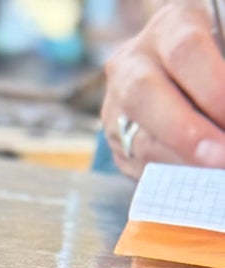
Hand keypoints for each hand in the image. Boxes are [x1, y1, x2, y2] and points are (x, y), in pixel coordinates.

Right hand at [102, 0, 224, 177]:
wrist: (182, 71)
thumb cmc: (218, 56)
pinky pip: (139, 166)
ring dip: (183, 163)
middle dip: (188, 133)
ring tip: (216, 174)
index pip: (186, 52)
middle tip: (223, 160)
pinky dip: (172, 178)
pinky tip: (199, 180)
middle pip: (144, 95)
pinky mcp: (115, 140)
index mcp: (170, 25)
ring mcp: (116, 103)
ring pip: (139, 139)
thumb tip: (224, 124)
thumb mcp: (223, 50)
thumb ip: (221, 82)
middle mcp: (133, 61)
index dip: (214, 88)